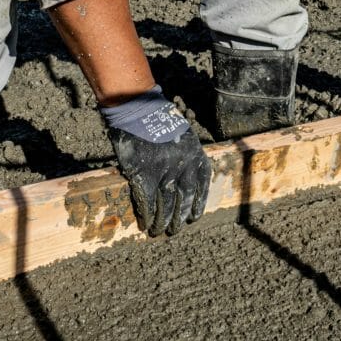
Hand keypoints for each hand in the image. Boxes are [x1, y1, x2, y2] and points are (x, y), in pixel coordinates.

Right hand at [103, 92, 210, 236]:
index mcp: (196, 155)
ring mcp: (166, 173)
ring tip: (159, 231)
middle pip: (184, 200)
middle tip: (175, 229)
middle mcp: (185, 167)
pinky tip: (145, 224)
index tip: (193, 217)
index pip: (201, 186)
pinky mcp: (146, 177)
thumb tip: (182, 176)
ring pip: (167, 206)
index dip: (198, 204)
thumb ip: (184, 155)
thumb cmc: (158, 119)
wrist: (138, 109)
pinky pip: (149, 203)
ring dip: (163, 221)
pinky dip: (147, 216)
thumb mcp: (181, 135)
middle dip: (180, 217)